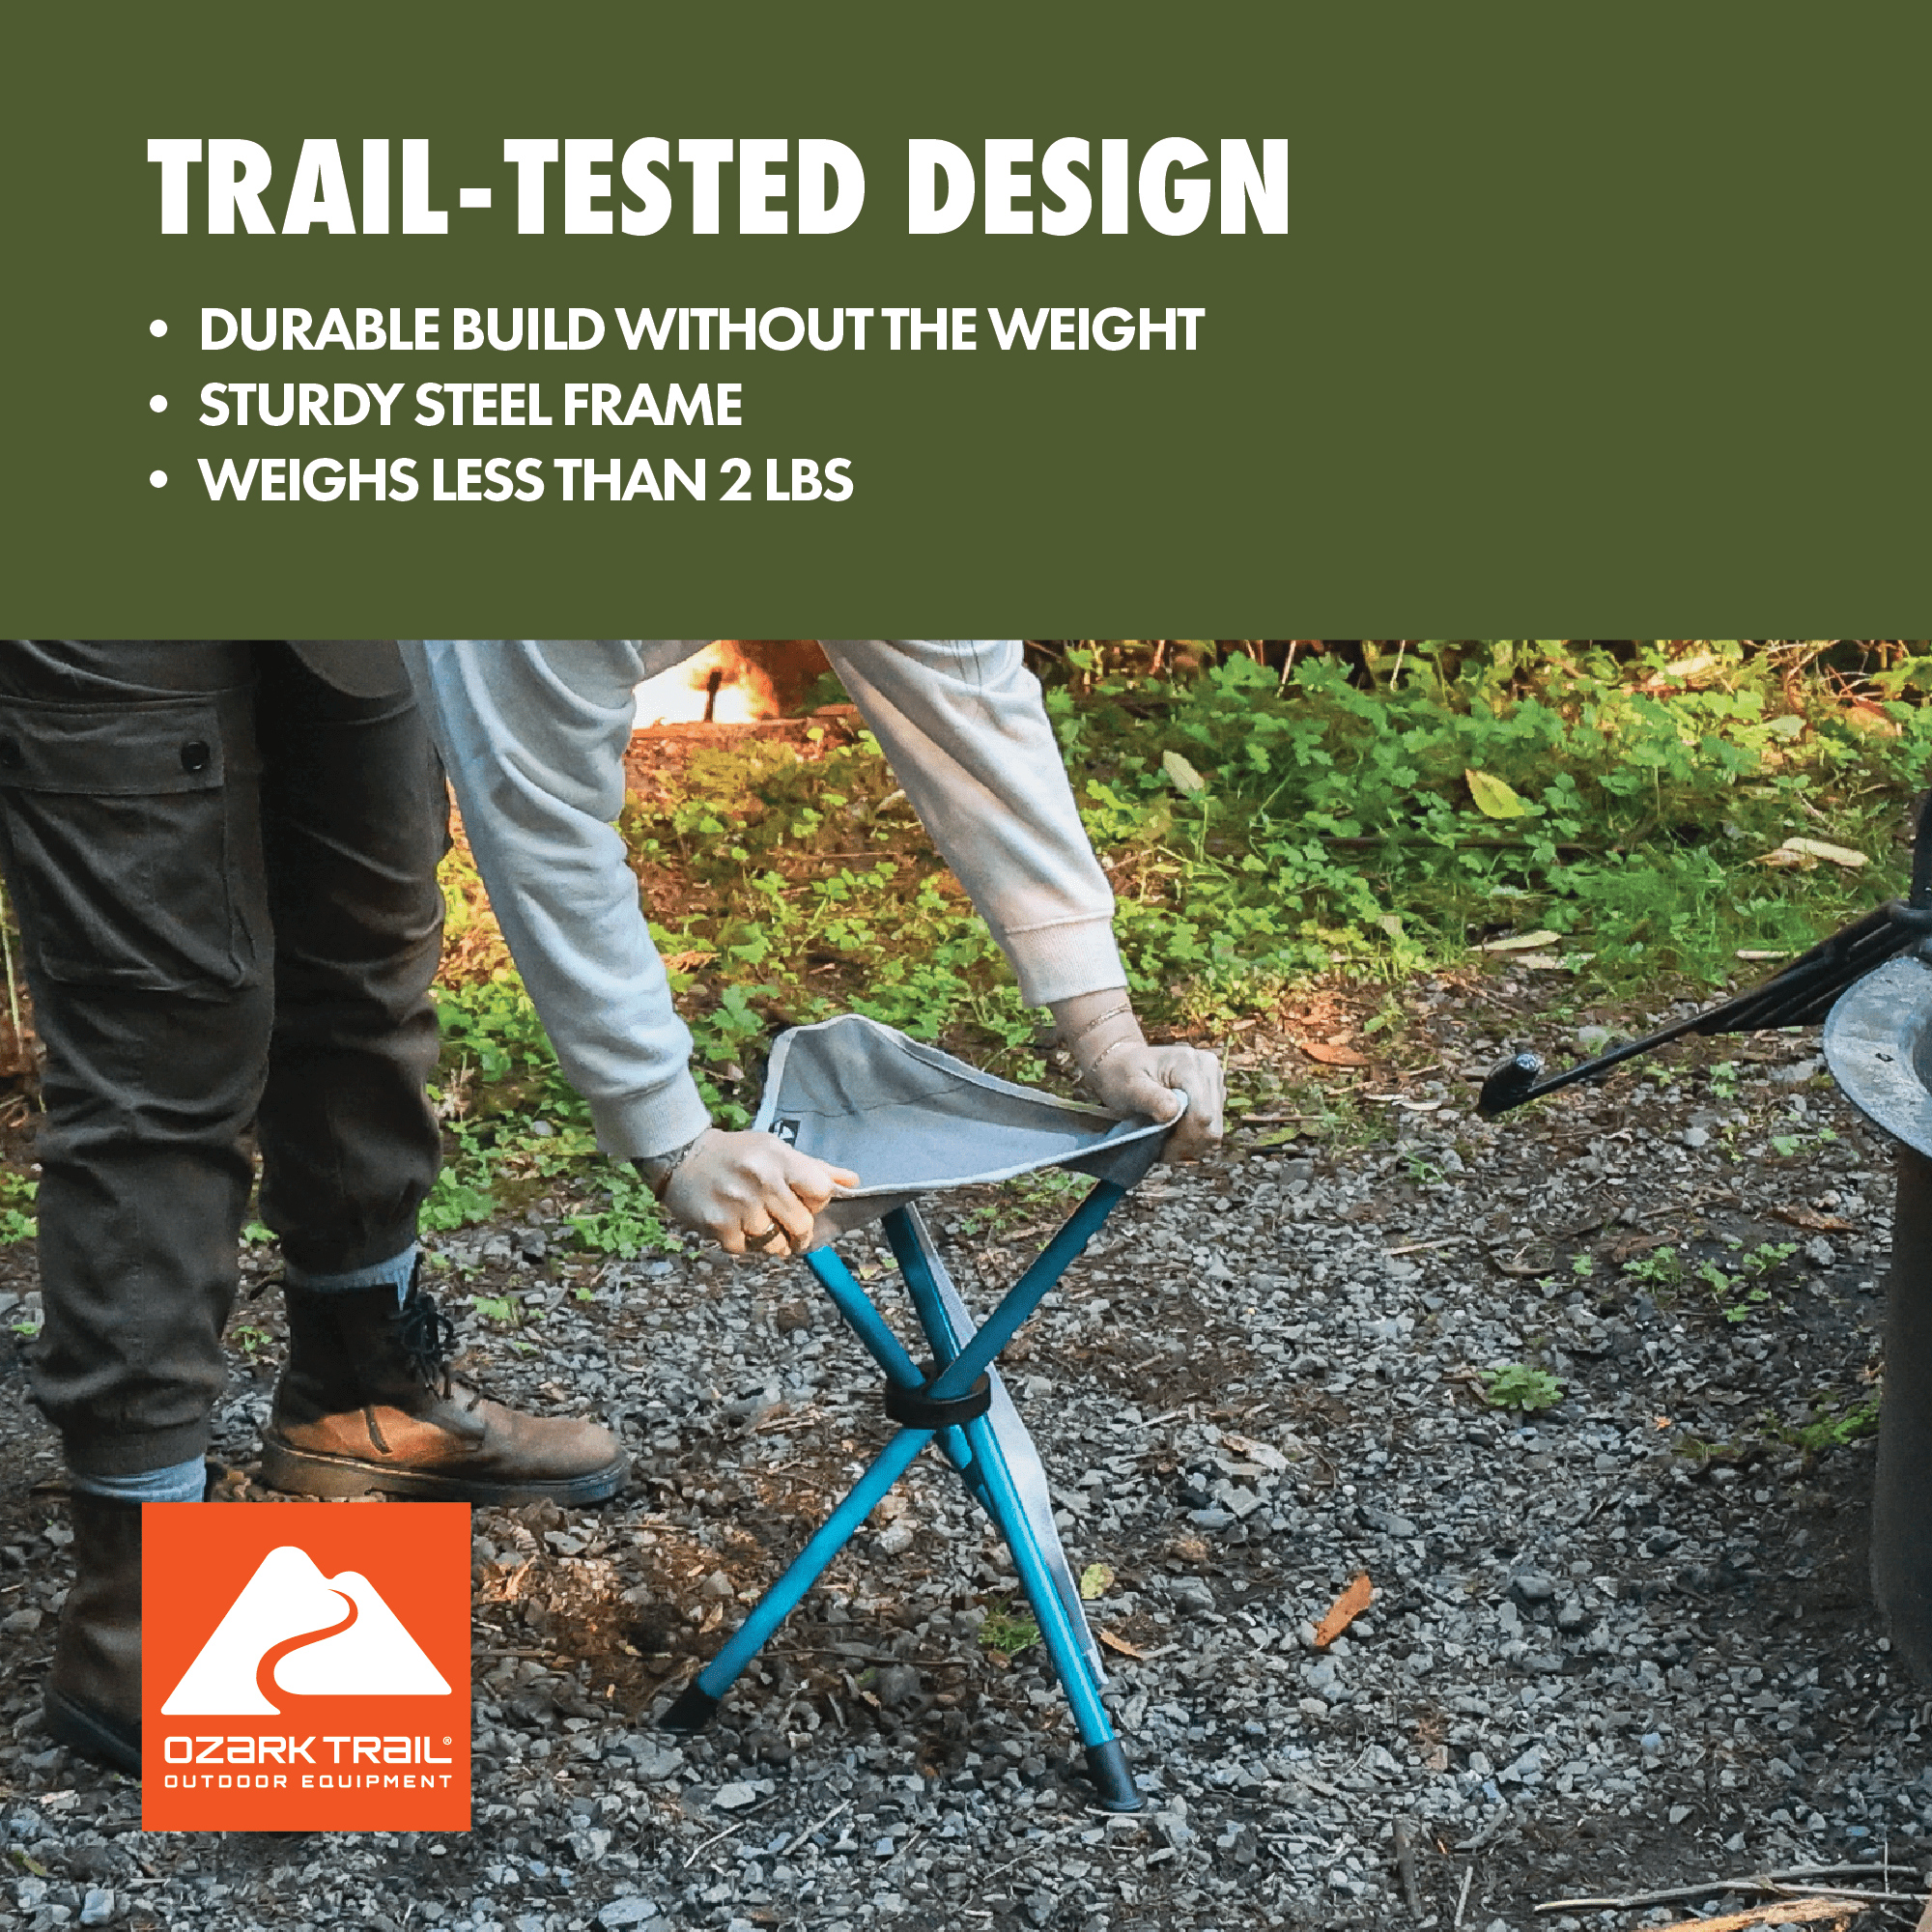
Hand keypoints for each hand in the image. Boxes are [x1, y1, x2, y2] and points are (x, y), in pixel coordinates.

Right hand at [659, 1129, 858, 1257]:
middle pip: (802, 1224)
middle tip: (785, 1223)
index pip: (822, 1191)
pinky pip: (746, 1250)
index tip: (805, 1201)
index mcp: (779, 1159)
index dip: (817, 1201)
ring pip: (776, 1245)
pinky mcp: (718, 1225)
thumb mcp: (776, 1150)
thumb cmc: (738, 1154)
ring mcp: (739, 1205)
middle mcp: (761, 1181)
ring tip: (758, 1223)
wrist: (682, 1157)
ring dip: (772, 1241)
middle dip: (798, 1230)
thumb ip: (815, 1168)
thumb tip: (854, 1181)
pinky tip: (735, 1225)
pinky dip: (744, 1243)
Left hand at [1049, 987, 1223, 1161]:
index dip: (1184, 1138)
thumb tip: (1174, 1112)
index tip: (1161, 1149)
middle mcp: (1208, 1069)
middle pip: (1212, 1124)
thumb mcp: (1129, 1087)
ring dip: (1190, 1143)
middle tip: (1162, 1151)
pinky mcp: (1213, 1093)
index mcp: (1189, 1064)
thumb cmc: (1120, 1076)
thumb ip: (1151, 1099)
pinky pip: (1212, 1126)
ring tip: (1165, 1143)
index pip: (1202, 1114)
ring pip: (1214, 1129)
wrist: (1121, 1065)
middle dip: (1187, 1143)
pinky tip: (1173, 1135)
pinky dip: (1193, 1137)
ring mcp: (1213, 1080)